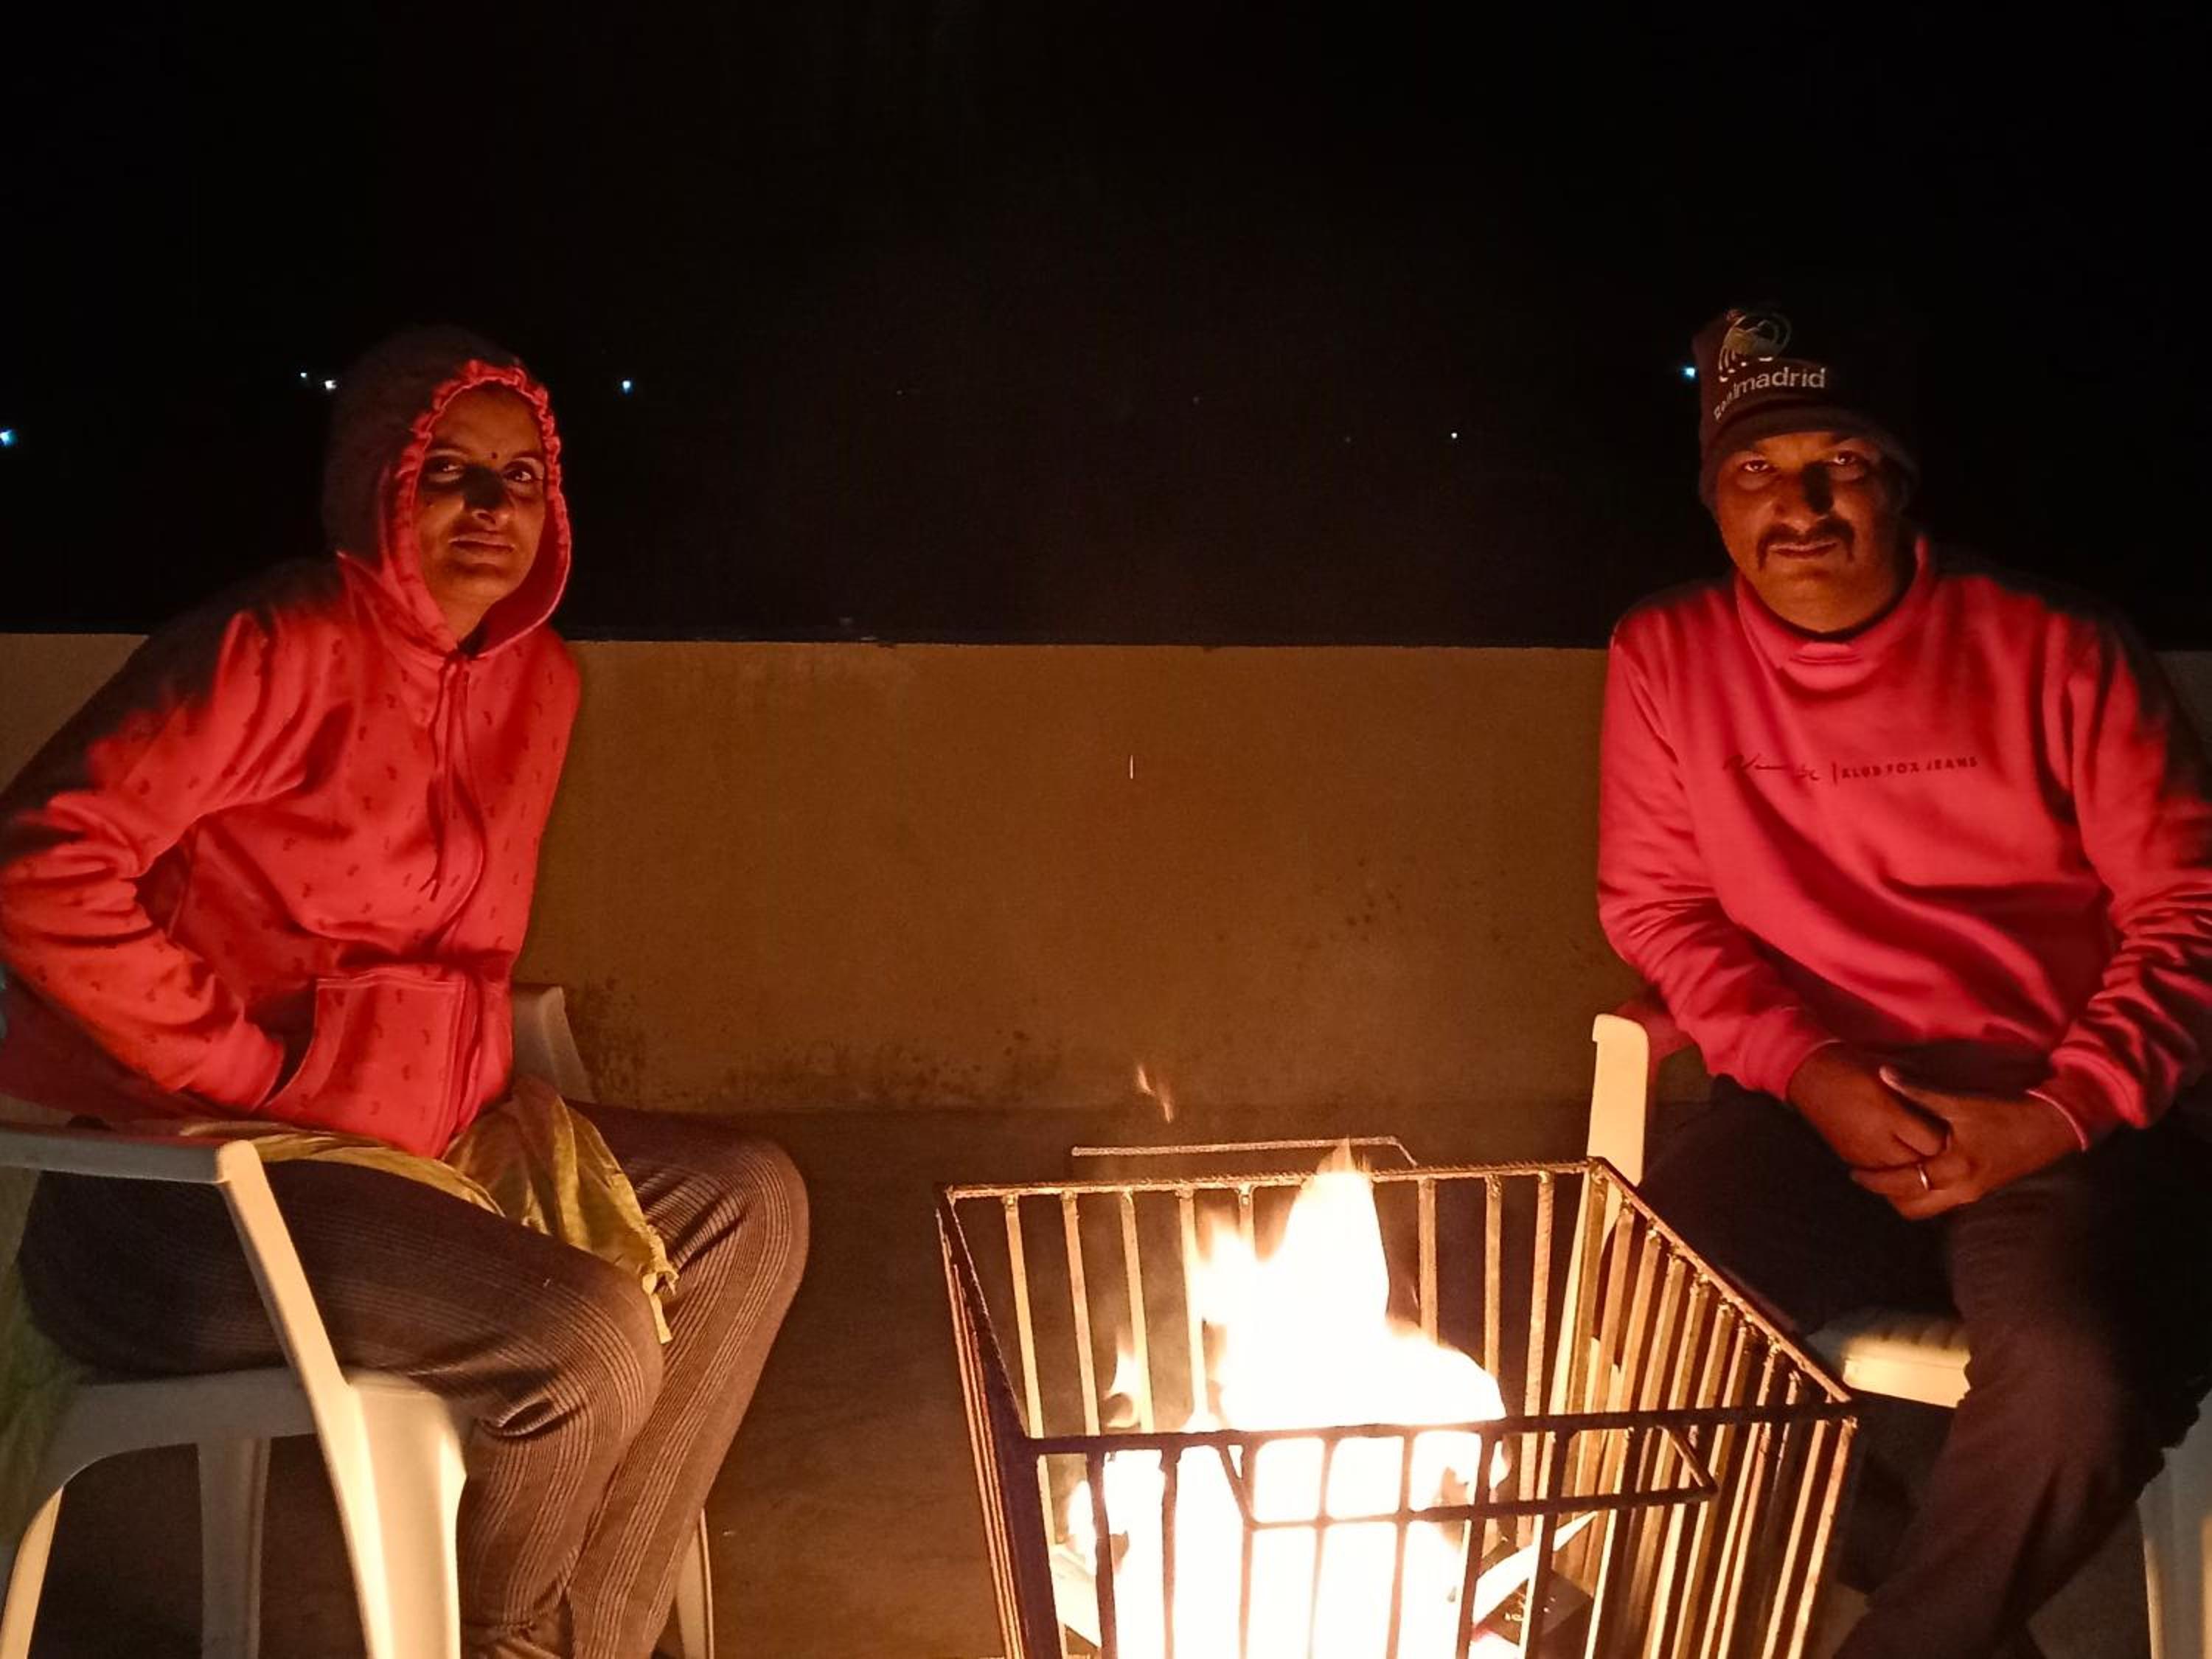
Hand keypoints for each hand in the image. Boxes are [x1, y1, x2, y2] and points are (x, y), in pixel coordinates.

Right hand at [1785, 1044, 1946, 1169]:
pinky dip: (1895, 1174)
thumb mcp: (1891, 1071)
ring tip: (1927, 1160)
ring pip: (1900, 1180)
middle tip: (1946, 1151)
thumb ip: (1921, 1092)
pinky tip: (1902, 1161)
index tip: (1954, 1132)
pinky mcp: (1850, 1158)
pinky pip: (1881, 1178)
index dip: (1947, 1140)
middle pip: (1919, 1167)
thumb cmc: (1853, 1065)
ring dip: (1915, 1172)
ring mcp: (1861, 1153)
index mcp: (1888, 1113)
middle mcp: (1875, 1139)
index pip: (1932, 1144)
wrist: (1807, 1074)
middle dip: (1934, 1161)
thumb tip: (1951, 1107)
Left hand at [1850, 1070, 2079, 1218]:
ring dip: (1907, 1195)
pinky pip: (1945, 1200)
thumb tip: (1884, 1074)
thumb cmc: (2008, 1112)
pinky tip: (1917, 1169)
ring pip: (1930, 1207)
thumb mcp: (1962, 1102)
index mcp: (1954, 1170)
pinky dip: (1926, 1191)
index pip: (1903, 1185)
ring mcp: (1975, 1194)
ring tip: (1887, 1173)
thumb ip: (1920, 1091)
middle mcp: (1963, 1191)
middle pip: (1913, 1208)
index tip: (1853, 1172)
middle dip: (1888, 1195)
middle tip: (1867, 1176)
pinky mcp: (1983, 1188)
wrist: (2056, 1126)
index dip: (1875, 1180)